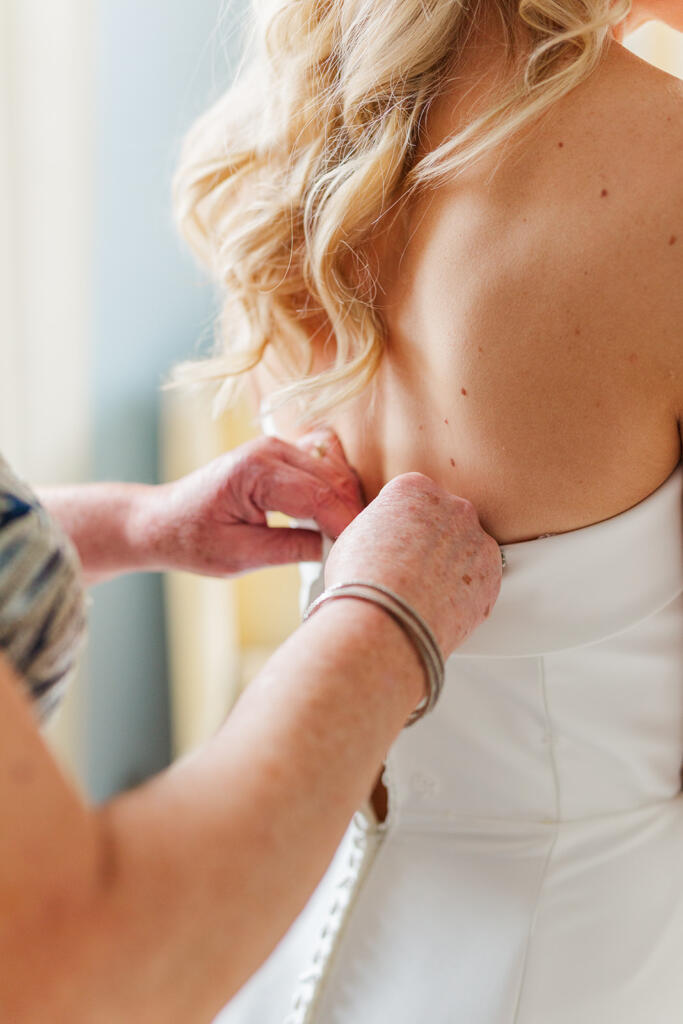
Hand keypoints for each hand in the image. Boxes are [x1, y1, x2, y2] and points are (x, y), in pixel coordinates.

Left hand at [141, 430, 363, 575]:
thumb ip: (291, 550)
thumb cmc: (192, 539)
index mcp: (255, 471)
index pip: (318, 497)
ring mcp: (278, 448)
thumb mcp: (240, 556)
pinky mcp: (283, 456)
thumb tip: (337, 551)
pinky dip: (335, 497)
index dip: (344, 526)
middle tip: (360, 553)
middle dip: (351, 516)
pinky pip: (323, 472)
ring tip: (350, 543)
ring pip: (334, 474)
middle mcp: (270, 450)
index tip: (360, 555)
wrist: (163, 520)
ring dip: (346, 506)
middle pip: (333, 481)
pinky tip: (334, 525)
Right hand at [324, 473, 501, 656]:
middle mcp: (453, 506)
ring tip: (425, 594)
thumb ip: (380, 528)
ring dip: (452, 567)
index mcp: (415, 487)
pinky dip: (466, 593)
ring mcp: (478, 540)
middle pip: (445, 520)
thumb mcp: (354, 536)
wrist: (384, 621)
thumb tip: (384, 540)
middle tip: (411, 571)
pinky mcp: (494, 574)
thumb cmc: (362, 582)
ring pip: (467, 550)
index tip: (396, 546)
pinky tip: (441, 606)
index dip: (402, 527)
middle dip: (432, 543)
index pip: (414, 499)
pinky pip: (481, 580)